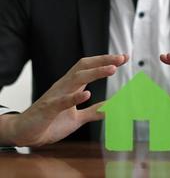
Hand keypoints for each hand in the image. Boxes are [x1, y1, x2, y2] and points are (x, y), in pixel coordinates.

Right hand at [1, 54, 128, 146]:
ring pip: (76, 79)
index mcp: (71, 87)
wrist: (25, 133)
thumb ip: (94, 111)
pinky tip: (87, 94)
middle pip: (84, 67)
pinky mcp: (48, 109)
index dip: (105, 62)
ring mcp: (56, 96)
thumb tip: (112, 108)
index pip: (89, 68)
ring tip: (112, 69)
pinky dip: (74, 97)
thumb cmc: (50, 122)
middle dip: (103, 61)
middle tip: (121, 58)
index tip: (123, 58)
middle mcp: (64, 86)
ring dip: (95, 73)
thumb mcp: (77, 118)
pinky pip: (61, 101)